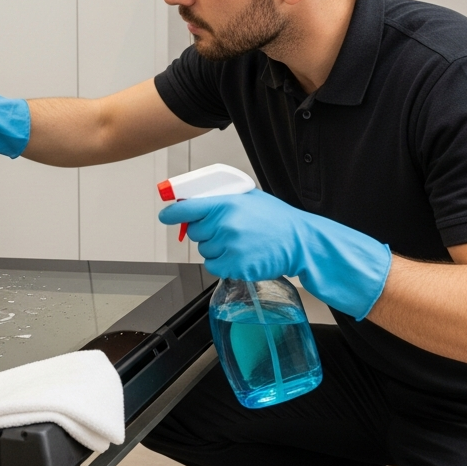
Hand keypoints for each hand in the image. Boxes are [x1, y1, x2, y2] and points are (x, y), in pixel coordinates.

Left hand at [158, 190, 391, 320]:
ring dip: (216, 248)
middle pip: (194, 232)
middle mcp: (225, 225)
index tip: (166, 215)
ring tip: (239, 243)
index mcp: (227, 204)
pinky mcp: (235, 266)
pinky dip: (223, 264)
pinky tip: (241, 256)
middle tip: (226, 230)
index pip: (187, 208)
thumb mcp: (250, 198)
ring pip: (205, 251)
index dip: (172, 213)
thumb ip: (222, 200)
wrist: (300, 242)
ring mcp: (229, 247)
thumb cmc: (278, 220)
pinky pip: (214, 267)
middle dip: (205, 232)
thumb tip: (195, 203)